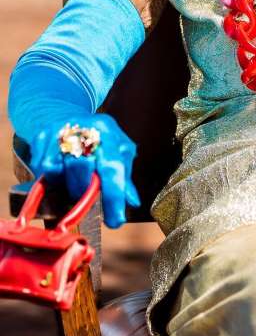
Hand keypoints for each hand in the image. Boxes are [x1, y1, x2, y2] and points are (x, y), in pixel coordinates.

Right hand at [29, 113, 140, 227]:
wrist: (66, 114)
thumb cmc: (96, 138)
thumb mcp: (116, 151)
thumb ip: (124, 177)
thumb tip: (132, 201)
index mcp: (109, 132)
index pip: (113, 167)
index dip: (114, 196)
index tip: (115, 220)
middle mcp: (85, 128)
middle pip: (82, 168)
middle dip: (84, 189)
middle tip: (86, 194)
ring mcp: (61, 131)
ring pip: (58, 171)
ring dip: (66, 185)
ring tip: (73, 182)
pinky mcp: (42, 138)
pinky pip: (42, 170)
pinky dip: (52, 179)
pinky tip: (60, 173)